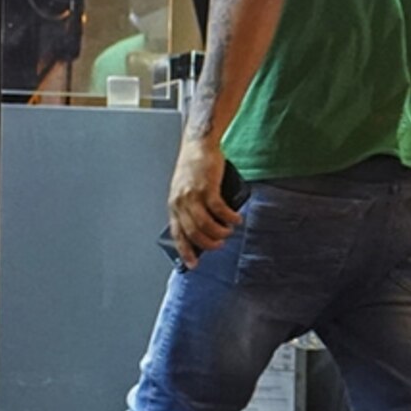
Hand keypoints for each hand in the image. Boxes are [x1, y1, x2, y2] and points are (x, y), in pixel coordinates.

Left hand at [165, 137, 236, 267]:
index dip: (185, 251)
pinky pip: (219, 209)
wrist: (198, 145)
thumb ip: (191, 207)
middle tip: (219, 245)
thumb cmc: (194, 167)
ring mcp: (193, 195)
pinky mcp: (207, 187)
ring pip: (205, 224)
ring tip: (228, 232)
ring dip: (219, 232)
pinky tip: (235, 219)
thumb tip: (205, 229)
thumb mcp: (185, 190)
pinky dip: (229, 217)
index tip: (193, 265)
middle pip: (193, 232)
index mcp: (174, 205)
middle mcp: (181, 202)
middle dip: (208, 244)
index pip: (177, 234)